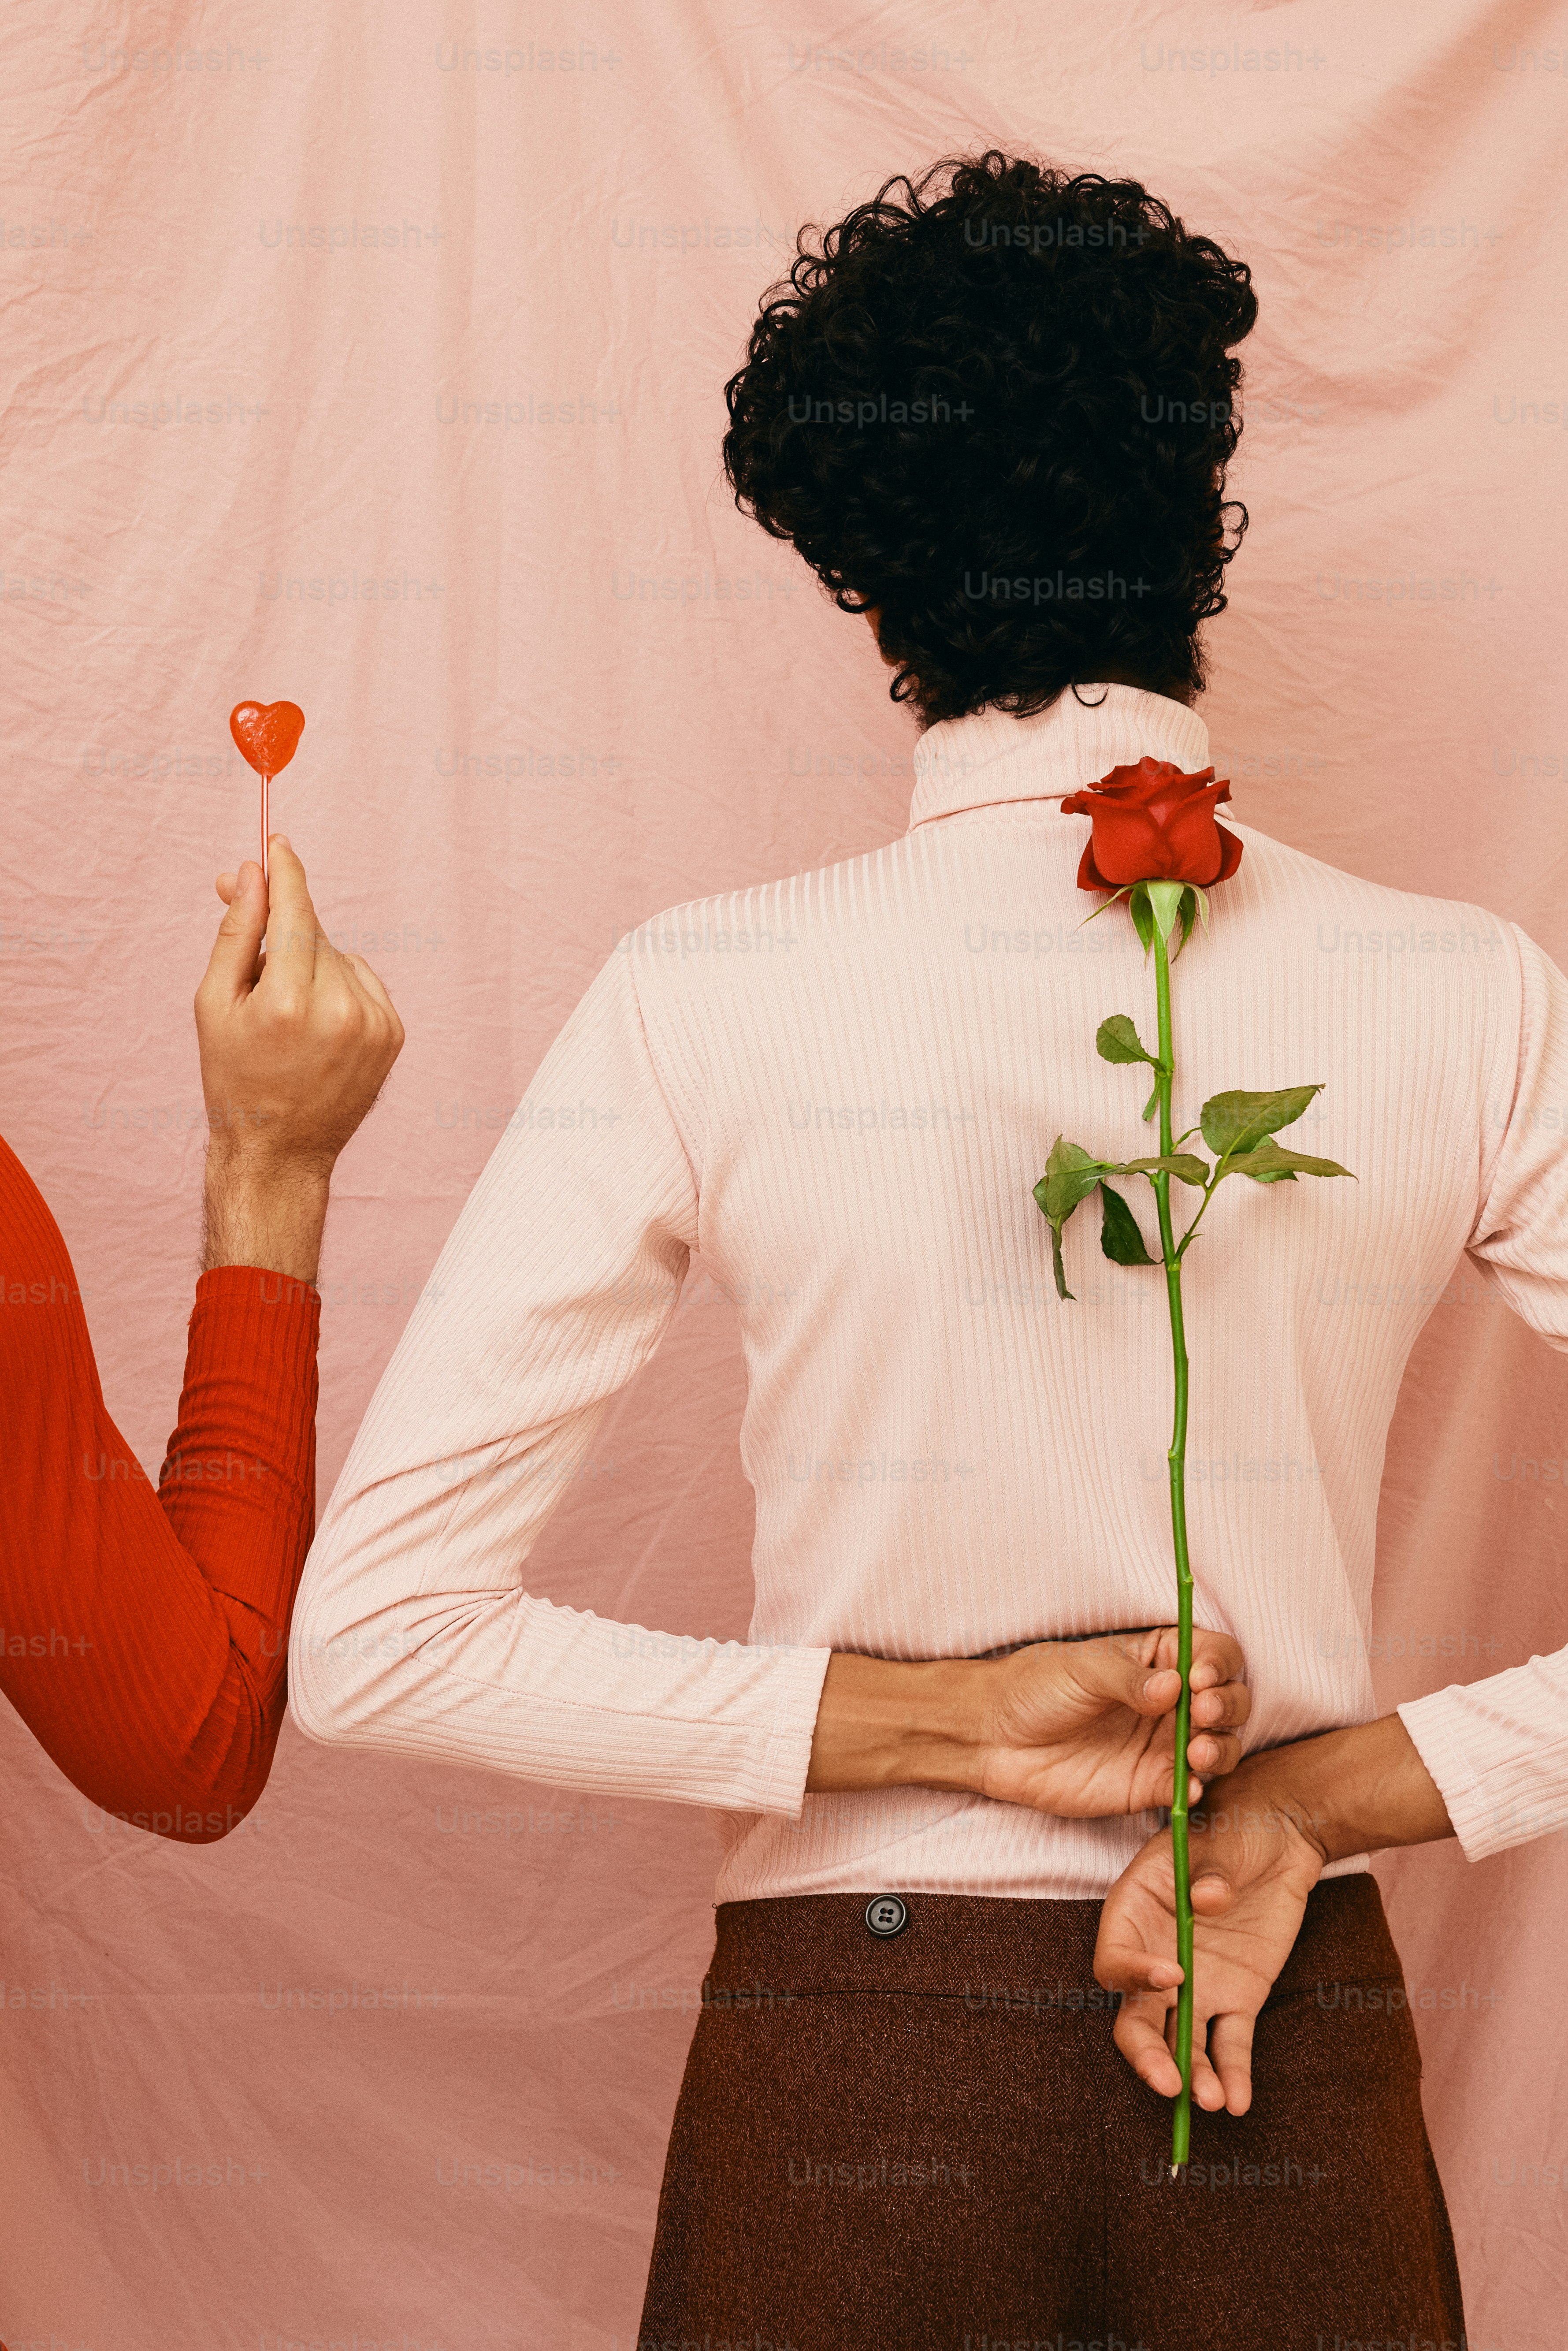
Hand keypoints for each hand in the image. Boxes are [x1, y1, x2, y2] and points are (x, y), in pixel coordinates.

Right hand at [195, 836, 403, 1279]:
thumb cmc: (234, 1077)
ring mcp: (374, 1023)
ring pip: (337, 956)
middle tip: (255, 955)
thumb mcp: (214, 1003)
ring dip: (311, 965)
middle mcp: (341, 1010)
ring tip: (288, 1017)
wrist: (280, 1151)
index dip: (286, 874)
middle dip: (283, 929)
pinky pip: (361, 980)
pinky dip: (338, 988)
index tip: (278, 844)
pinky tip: (317, 1025)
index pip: (294, 913)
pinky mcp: (394, 1033)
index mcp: (289, 1003)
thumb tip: (253, 872)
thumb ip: (237, 932)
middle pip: (313, 933)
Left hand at [805, 1627, 1249, 1818]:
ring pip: (1221, 1746)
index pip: (1214, 1654)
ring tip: (1198, 1751)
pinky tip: (1187, 1786)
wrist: (996, 1736)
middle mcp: (1174, 1702)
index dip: (1217, 1664)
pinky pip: (1189, 1789)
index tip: (1199, 1677)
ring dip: (1221, 1748)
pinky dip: (1197, 1789)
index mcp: (1161, 1659)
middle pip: (1229, 1700)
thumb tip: (1177, 1685)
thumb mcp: (1083, 1668)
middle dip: (1227, 1706)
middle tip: (1203, 1712)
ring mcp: (1165, 1745)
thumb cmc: (1036, 1686)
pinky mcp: (1151, 1785)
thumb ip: (1130, 1678)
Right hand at [1093, 1770, 1325, 2116]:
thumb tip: (1207, 1899)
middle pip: (1137, 2016)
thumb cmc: (1232, 1825)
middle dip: (1148, 2052)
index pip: (1114, 1958)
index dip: (1134, 1973)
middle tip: (1169, 2080)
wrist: (1280, 1834)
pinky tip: (1238, 2101)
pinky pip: (1229, 2044)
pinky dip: (1232, 2074)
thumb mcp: (1214, 1835)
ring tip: (1212, 2099)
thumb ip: (1207, 1868)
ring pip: (1181, 2041)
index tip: (1174, 1975)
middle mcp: (1157, 1956)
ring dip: (1191, 2074)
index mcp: (1135, 1914)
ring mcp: (1197, 1983)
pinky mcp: (1236, 1999)